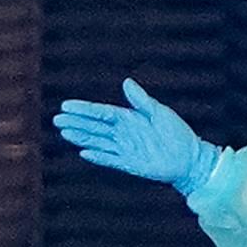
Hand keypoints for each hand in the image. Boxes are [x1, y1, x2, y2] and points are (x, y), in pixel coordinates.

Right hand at [53, 79, 215, 190]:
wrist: (189, 158)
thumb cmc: (177, 133)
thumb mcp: (160, 112)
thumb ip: (141, 100)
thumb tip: (126, 82)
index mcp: (129, 118)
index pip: (101, 113)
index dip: (84, 109)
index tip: (66, 105)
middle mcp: (123, 133)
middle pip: (94, 127)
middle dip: (76, 122)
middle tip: (57, 119)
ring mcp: (124, 149)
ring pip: (97, 141)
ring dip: (80, 137)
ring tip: (64, 132)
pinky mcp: (128, 164)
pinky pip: (109, 159)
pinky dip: (97, 156)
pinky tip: (83, 152)